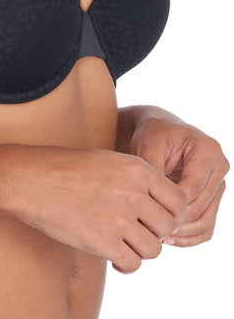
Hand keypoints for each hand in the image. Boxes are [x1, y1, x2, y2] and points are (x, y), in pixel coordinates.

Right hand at [6, 146, 186, 273]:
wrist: (31, 179)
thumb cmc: (64, 168)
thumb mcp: (107, 159)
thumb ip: (136, 178)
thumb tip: (158, 207)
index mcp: (137, 168)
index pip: (179, 199)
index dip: (172, 213)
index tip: (156, 218)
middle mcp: (134, 192)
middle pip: (169, 226)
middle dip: (156, 233)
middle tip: (138, 233)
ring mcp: (119, 217)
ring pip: (154, 249)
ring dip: (141, 250)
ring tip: (124, 245)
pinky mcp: (103, 241)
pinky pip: (133, 263)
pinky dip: (126, 265)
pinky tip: (114, 258)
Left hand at [129, 107, 229, 247]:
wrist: (159, 130)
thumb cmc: (151, 135)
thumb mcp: (147, 147)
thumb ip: (154, 174)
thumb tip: (158, 208)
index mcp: (208, 150)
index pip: (193, 188)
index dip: (170, 205)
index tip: (147, 214)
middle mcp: (220, 167)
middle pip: (201, 207)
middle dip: (175, 221)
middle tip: (149, 230)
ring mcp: (219, 184)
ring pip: (206, 221)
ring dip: (182, 233)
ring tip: (157, 236)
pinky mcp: (213, 198)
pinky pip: (207, 227)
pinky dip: (189, 237)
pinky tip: (167, 238)